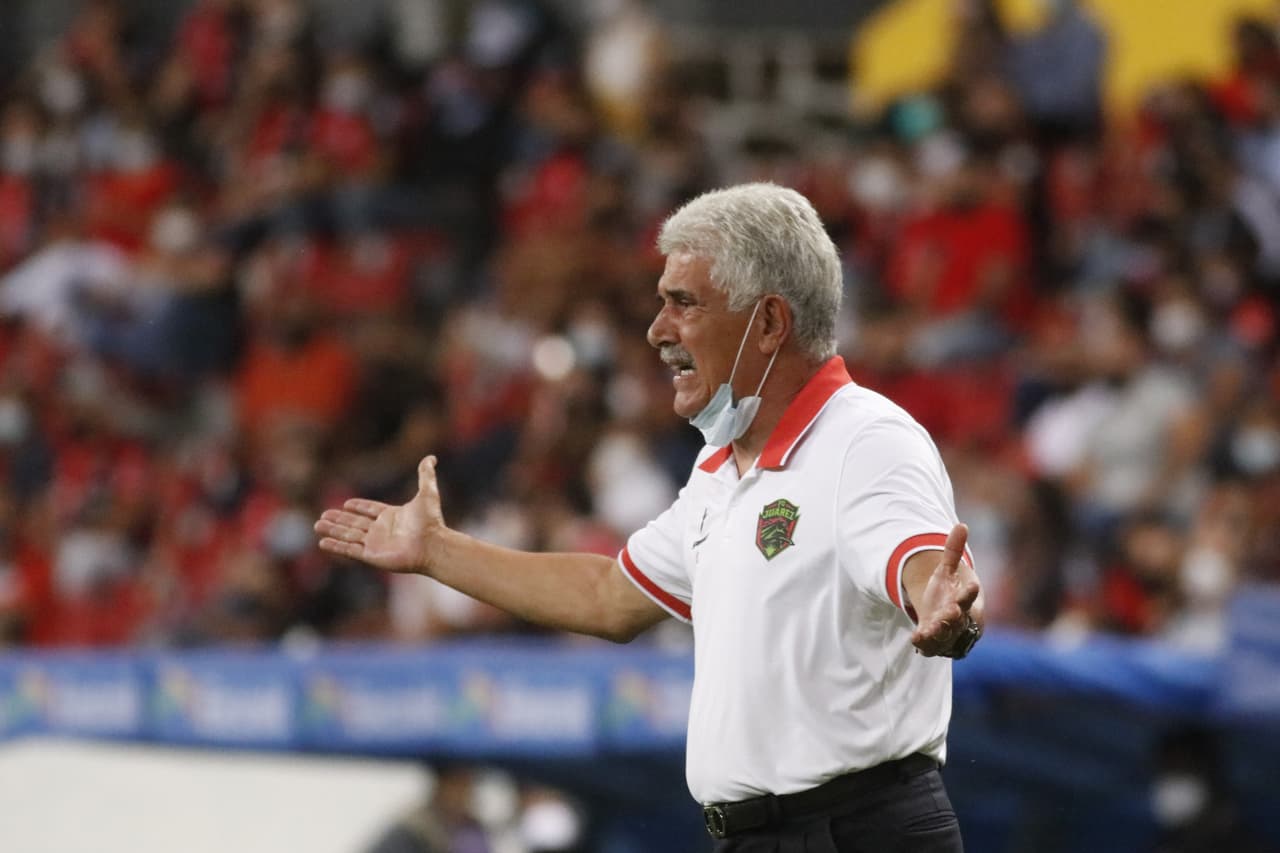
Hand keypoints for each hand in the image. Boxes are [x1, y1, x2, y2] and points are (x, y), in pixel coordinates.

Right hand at [314, 455, 445, 574]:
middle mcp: (382, 530)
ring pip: (348, 535)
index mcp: (392, 516)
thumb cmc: (431, 521)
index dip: (359, 507)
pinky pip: (349, 550)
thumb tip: (432, 457)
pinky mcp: (371, 556)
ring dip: (333, 530)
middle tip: (323, 514)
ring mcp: (376, 544)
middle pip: (355, 523)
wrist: (432, 545)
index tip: (346, 504)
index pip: (370, 510)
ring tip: (318, 525)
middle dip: (339, 519)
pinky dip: (336, 546)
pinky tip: (323, 542)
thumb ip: (426, 475)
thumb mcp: (427, 493)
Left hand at [909, 523, 983, 657]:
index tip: (972, 586)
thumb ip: (952, 551)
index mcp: (963, 600)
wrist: (948, 622)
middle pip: (958, 618)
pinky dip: (924, 643)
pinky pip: (930, 645)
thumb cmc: (949, 594)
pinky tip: (915, 637)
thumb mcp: (946, 571)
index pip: (969, 596)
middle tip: (951, 612)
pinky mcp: (933, 642)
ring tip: (931, 629)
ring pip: (945, 635)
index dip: (969, 592)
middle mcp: (958, 618)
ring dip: (939, 632)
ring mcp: (946, 632)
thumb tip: (961, 525)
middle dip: (954, 616)